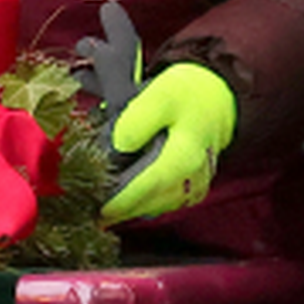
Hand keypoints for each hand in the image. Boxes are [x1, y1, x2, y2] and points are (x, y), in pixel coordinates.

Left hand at [100, 62, 237, 223]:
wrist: (214, 99)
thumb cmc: (185, 95)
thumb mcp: (159, 96)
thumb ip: (136, 121)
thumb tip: (116, 148)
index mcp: (184, 157)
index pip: (146, 188)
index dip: (118, 202)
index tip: (94, 208)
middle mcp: (191, 180)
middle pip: (147, 204)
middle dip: (118, 208)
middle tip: (90, 205)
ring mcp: (192, 188)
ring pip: (154, 208)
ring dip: (128, 208)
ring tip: (102, 202)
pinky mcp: (190, 191)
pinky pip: (162, 204)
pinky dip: (141, 203)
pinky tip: (123, 197)